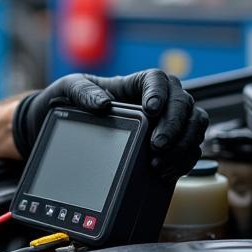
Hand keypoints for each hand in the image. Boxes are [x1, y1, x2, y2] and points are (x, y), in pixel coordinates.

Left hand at [12, 70, 207, 181]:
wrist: (58, 126)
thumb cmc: (67, 101)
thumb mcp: (68, 88)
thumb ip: (83, 91)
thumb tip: (103, 104)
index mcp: (134, 83)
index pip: (159, 79)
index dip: (161, 93)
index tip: (151, 110)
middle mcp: (155, 101)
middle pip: (184, 103)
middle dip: (175, 125)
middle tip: (157, 145)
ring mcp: (164, 124)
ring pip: (194, 125)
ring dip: (184, 144)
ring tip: (159, 163)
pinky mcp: (167, 147)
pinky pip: (189, 150)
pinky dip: (184, 161)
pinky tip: (165, 172)